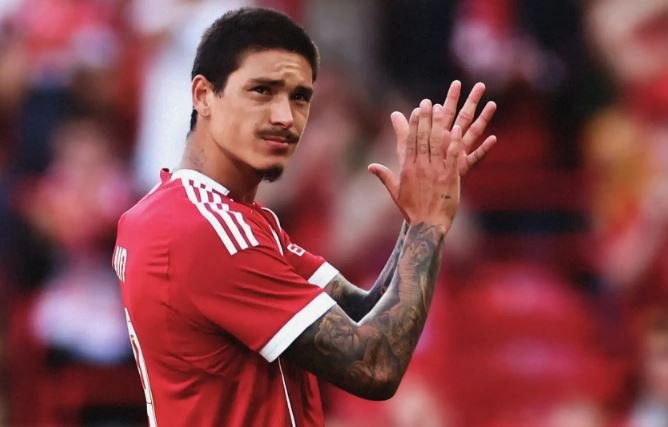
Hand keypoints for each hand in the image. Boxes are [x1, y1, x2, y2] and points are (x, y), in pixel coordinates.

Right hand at [369, 99, 462, 232]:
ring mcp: (436, 171)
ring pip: (437, 143)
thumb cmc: (412, 211)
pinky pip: (453, 156)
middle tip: (428, 102)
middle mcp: (421, 167)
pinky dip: (454, 142)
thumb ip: (384, 176)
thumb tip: (370, 166)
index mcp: (408, 169)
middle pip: (423, 138)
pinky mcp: (450, 177)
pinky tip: (457, 129)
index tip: (415, 111)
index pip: (410, 142)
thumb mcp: (395, 192)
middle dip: (425, 118)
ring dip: (439, 124)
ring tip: (441, 108)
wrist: (427, 226)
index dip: (413, 125)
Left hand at [384, 81, 496, 177]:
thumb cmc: (415, 173)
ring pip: (473, 133)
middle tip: (481, 85)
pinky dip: (484, 149)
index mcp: (438, 136)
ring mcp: (458, 153)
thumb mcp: (407, 151)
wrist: (423, 197)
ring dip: (483, 119)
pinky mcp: (462, 167)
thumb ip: (404, 132)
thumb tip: (393, 113)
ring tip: (492, 104)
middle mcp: (450, 141)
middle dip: (471, 101)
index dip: (450, 98)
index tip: (457, 83)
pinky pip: (475, 157)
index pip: (445, 112)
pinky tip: (493, 138)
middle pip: (463, 117)